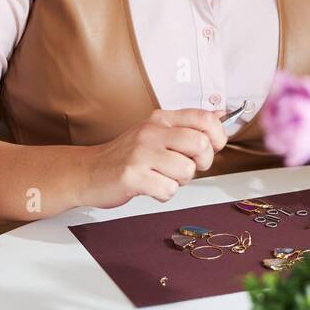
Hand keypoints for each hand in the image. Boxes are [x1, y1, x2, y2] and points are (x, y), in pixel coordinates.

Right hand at [78, 108, 226, 207]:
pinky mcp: (131, 176)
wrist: (88, 172)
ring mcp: (141, 154)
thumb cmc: (127, 155)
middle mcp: (152, 132)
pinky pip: (168, 189)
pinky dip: (164, 194)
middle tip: (186, 167)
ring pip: (186, 171)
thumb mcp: (156, 132)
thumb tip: (221, 115)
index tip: (212, 148)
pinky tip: (150, 187)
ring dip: (179, 181)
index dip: (218, 137)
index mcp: (161, 119)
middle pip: (201, 145)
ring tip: (161, 177)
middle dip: (202, 163)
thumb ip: (187, 125)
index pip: (205, 119)